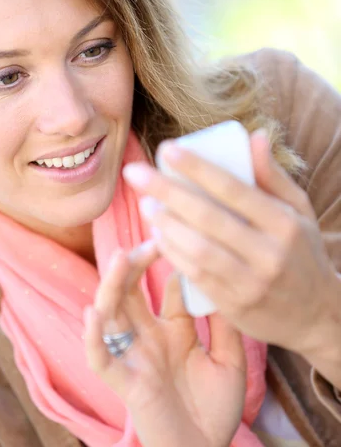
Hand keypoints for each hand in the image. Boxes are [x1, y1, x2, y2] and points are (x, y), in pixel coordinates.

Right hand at [84, 241, 245, 446]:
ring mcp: (134, 358)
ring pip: (111, 315)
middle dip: (135, 264)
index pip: (163, 287)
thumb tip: (212, 280)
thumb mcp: (228, 360)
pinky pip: (101, 359)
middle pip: (130, 291)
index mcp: (172, 330)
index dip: (168, 263)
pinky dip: (93, 338)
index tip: (179, 232)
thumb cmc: (216, 409)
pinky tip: (93, 314)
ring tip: (119, 258)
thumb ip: (223, 324)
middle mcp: (148, 338)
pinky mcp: (125, 383)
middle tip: (151, 238)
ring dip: (111, 286)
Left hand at [122, 130, 338, 357]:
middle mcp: (268, 254)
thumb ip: (273, 176)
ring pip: (198, 249)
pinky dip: (173, 252)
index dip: (197, 168)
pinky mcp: (234, 305)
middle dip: (166, 191)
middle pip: (208, 217)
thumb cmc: (302, 253)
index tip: (167, 149)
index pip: (234, 189)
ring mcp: (250, 283)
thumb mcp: (299, 211)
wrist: (317, 316)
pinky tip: (158, 235)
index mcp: (284, 224)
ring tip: (145, 203)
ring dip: (165, 224)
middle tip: (134, 172)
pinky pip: (195, 275)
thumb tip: (254, 136)